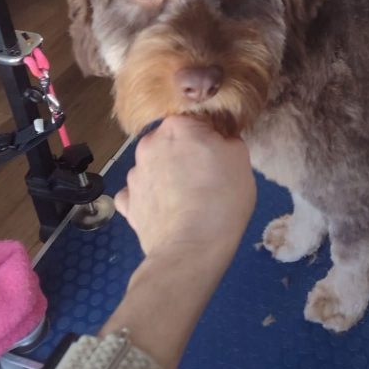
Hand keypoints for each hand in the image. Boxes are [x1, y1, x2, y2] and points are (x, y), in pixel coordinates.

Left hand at [114, 116, 255, 258]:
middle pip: (172, 141)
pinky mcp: (127, 201)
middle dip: (186, 153)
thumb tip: (218, 140)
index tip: (220, 153)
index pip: (196, 120)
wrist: (192, 248)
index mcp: (177, 126)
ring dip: (168, 175)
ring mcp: (134, 173)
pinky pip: (140, 191)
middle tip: (208, 176)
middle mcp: (149, 143)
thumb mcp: (241, 158)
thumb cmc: (222, 198)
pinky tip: (167, 209)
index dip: (211, 135)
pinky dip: (151, 197)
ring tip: (189, 199)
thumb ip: (227, 139)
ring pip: (155, 166)